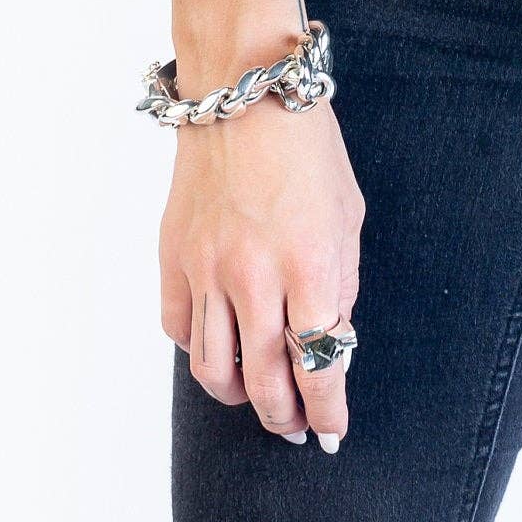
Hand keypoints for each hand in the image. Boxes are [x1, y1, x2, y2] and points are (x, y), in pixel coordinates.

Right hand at [159, 90, 364, 449]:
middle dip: (286, 418)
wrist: (243, 90)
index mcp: (310, 265)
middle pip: (266, 383)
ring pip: (213, 372)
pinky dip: (200, 351)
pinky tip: (220, 347)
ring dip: (240, 398)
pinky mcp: (174, 257)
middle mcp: (256, 275)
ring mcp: (208, 268)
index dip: (328, 410)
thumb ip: (340, 284)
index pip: (319, 366)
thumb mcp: (347, 216)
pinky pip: (180, 330)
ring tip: (257, 397)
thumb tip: (330, 341)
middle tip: (298, 427)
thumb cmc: (306, 147)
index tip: (331, 430)